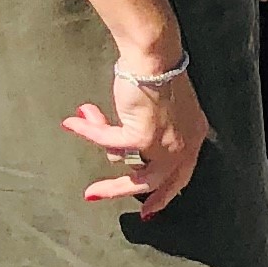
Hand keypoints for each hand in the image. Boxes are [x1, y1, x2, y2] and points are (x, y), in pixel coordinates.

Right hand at [68, 64, 210, 216]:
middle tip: (98, 195)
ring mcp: (165, 144)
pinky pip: (108, 142)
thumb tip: (120, 155)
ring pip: (129, 170)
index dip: (165, 193)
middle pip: (155, 181)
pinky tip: (73, 122)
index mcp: (194, 137)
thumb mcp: (163, 111)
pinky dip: (89, 131)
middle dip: (123, 190)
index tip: (151, 209)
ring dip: (100, 149)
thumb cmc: (158, 74)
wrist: (155, 57)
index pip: (181, 176)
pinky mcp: (142, 137)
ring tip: (80, 126)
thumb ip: (151, 132)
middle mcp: (184, 144)